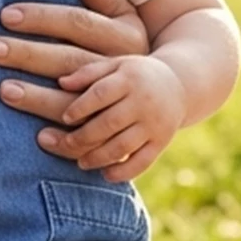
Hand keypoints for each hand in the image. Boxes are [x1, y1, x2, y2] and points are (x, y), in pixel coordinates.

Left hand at [0, 0, 151, 164]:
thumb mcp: (127, 17)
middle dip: (29, 55)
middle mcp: (128, 69)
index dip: (43, 17)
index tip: (5, 15)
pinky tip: (43, 140)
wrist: (178, 87)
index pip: (79, 22)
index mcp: (126, 37)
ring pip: (81, 101)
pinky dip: (71, 143)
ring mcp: (130, 101)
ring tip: (5, 92)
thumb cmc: (135, 47)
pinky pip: (90, 136)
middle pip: (72, 61)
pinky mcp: (127, 130)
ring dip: (42, 100)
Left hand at [41, 54, 184, 182]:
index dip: (81, 107)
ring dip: (99, 157)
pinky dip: (124, 172)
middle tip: (65, 144)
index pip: (101, 94)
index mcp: (130, 79)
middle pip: (109, 123)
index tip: (66, 117)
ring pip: (123, 146)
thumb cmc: (136, 75)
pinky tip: (106, 175)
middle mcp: (144, 102)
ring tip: (81, 163)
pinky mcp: (162, 142)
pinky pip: (142, 162)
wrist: (179, 86)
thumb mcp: (116, 65)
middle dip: (83, 137)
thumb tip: (61, 83)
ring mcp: (154, 124)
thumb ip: (88, 73)